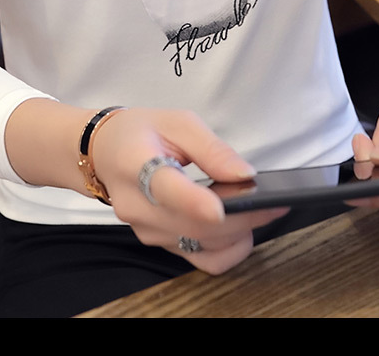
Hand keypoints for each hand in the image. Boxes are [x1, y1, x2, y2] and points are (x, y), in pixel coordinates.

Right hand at [91, 107, 287, 273]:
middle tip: (274, 202)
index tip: (220, 209)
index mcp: (136, 165)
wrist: (104, 151)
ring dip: (237, 233)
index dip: (194, 203)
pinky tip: (239, 227)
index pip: (165, 189)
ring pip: (200, 246)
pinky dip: (225, 248)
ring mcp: (147, 231)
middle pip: (193, 225)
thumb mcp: (177, 121)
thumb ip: (212, 148)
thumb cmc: (139, 131)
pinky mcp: (158, 243)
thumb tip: (245, 174)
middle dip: (242, 218)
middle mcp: (138, 207)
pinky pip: (198, 258)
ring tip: (259, 210)